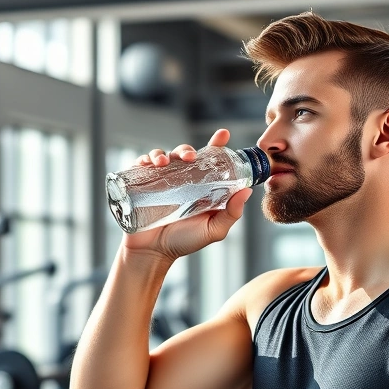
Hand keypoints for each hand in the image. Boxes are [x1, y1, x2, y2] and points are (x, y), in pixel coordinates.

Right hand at [122, 129, 252, 261]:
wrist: (153, 253)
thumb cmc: (184, 242)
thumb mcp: (213, 230)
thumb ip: (231, 213)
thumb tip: (247, 191)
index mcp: (200, 187)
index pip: (209, 161)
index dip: (216, 145)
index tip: (222, 135)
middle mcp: (181, 180)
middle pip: (184, 154)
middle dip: (186, 149)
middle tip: (189, 156)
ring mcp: (160, 182)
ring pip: (163, 156)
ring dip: (163, 153)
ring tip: (164, 162)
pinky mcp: (141, 185)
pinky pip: (141, 165)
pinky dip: (144, 159)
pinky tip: (148, 165)